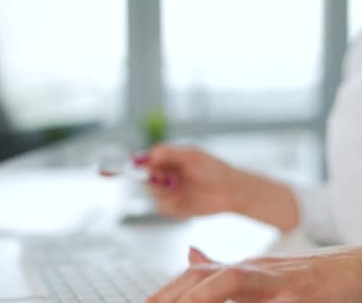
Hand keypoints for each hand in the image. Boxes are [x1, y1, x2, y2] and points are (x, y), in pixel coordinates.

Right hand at [134, 144, 298, 230]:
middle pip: (144, 178)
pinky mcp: (174, 208)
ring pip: (154, 194)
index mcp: (167, 160)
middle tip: (170, 179)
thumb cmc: (215, 169)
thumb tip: (147, 154)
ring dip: (166, 192)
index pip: (143, 161)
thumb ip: (168, 153)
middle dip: (155, 179)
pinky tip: (188, 200)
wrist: (232, 191)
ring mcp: (169, 193)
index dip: (134, 164)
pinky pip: (163, 207)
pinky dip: (172, 204)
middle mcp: (165, 176)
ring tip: (184, 187)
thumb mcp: (191, 156)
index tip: (129, 166)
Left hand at [148, 246, 361, 302]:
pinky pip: (268, 293)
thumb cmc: (315, 282)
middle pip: (203, 277)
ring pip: (229, 281)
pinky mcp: (303, 287)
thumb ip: (227, 271)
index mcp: (246, 268)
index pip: (194, 276)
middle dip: (173, 296)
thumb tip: (191, 256)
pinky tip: (222, 297)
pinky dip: (246, 300)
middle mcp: (257, 268)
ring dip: (200, 295)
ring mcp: (278, 277)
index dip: (166, 291)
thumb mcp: (266, 277)